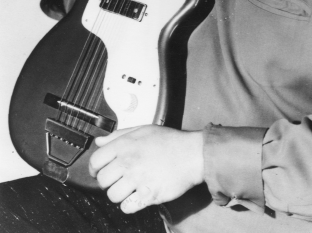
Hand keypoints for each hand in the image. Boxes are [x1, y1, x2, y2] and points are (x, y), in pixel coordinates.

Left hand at [89, 126, 203, 212]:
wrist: (192, 154)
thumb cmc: (169, 141)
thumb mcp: (143, 129)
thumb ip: (119, 135)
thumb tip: (99, 141)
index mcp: (125, 145)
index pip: (95, 160)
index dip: (94, 168)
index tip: (98, 171)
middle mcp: (128, 162)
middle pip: (102, 180)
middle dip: (108, 182)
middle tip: (118, 179)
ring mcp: (137, 179)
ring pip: (113, 195)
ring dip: (119, 194)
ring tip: (129, 188)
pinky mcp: (147, 195)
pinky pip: (126, 208)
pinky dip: (129, 205)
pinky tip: (137, 197)